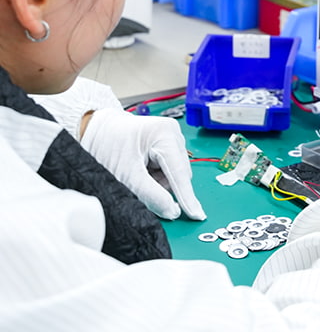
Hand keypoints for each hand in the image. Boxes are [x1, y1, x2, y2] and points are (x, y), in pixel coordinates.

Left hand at [81, 108, 205, 220]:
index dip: (187, 196)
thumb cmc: (106, 145)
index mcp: (165, 133)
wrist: (95, 131)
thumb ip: (150, 195)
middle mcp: (173, 134)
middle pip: (179, 174)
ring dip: (157, 182)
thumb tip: (172, 211)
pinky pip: (168, 170)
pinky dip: (155, 177)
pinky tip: (141, 171)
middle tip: (138, 186)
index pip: (179, 172)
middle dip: (162, 186)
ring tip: (136, 174)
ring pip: (174, 175)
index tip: (196, 215)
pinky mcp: (166, 146)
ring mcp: (171, 139)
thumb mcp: (125, 174)